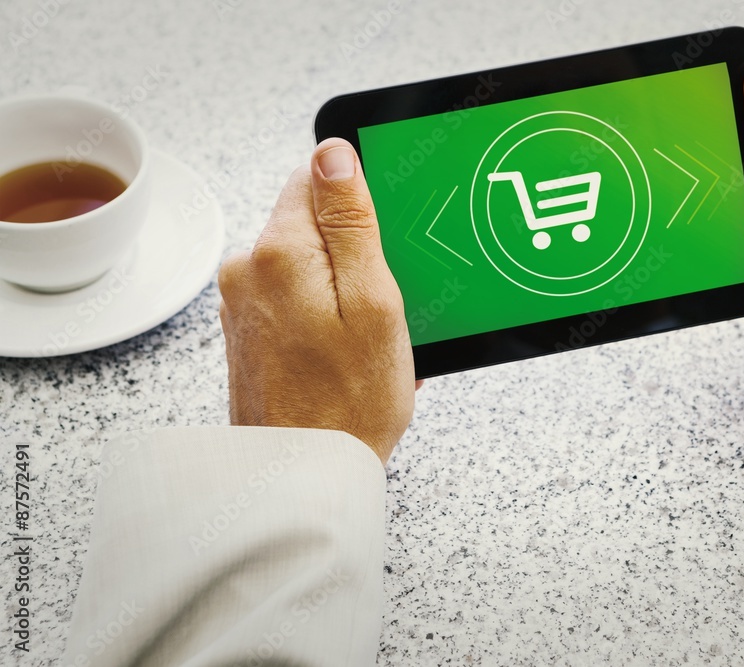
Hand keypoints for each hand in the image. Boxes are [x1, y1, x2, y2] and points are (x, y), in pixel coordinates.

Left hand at [218, 138, 415, 463]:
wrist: (304, 476)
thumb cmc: (349, 402)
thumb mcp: (372, 300)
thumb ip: (350, 219)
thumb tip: (332, 153)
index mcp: (279, 252)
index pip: (316, 179)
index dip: (361, 207)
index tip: (384, 247)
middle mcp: (247, 271)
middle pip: (312, 224)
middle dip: (358, 255)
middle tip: (386, 306)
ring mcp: (243, 304)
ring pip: (308, 264)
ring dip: (345, 290)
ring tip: (371, 341)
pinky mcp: (249, 332)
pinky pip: (297, 299)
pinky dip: (327, 316)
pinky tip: (351, 354)